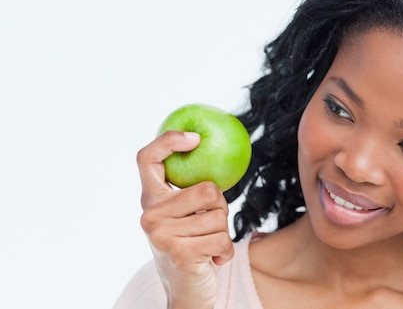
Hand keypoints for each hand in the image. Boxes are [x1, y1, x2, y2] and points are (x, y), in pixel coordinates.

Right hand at [137, 131, 233, 308]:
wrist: (185, 293)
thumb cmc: (192, 246)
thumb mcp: (185, 215)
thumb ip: (191, 191)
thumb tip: (218, 154)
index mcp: (150, 199)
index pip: (147, 158)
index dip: (168, 141)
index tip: (195, 138)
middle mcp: (149, 215)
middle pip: (208, 189)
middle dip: (220, 208)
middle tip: (209, 225)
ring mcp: (161, 235)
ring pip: (219, 217)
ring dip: (222, 234)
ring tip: (206, 245)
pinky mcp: (178, 253)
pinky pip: (222, 239)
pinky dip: (225, 252)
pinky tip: (211, 260)